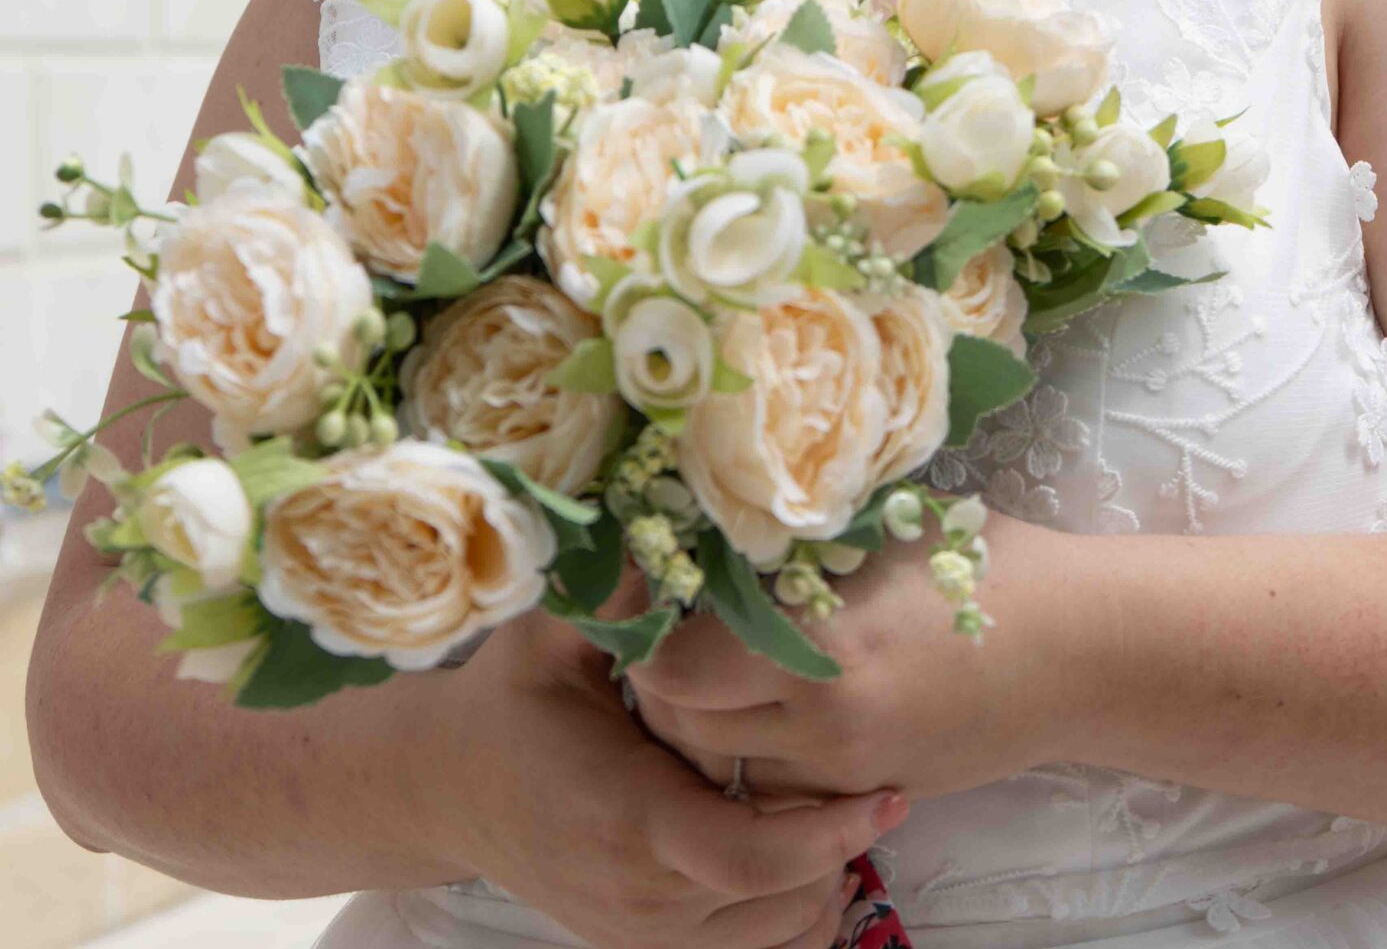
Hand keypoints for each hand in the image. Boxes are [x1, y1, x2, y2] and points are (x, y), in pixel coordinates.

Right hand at [426, 607, 909, 948]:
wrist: (444, 787)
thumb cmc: (506, 700)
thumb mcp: (547, 634)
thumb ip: (611, 593)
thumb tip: (658, 536)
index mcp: (626, 814)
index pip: (748, 852)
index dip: (826, 831)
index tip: (884, 789)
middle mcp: (636, 891)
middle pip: (777, 904)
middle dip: (837, 851)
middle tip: (872, 787)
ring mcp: (636, 932)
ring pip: (770, 943)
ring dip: (817, 891)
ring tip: (838, 821)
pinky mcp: (635, 946)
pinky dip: (785, 926)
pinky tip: (798, 868)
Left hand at [628, 506, 1078, 803]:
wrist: (1082, 650)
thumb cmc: (988, 564)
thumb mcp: (883, 529)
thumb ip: (795, 542)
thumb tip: (708, 518)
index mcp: (820, 645)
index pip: (674, 671)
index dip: (648, 638)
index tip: (652, 597)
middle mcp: (823, 723)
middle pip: (684, 732)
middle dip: (663, 687)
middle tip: (669, 630)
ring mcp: (849, 771)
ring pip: (727, 770)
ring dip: (706, 727)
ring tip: (716, 665)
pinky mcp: (873, 795)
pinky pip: (783, 790)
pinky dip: (762, 755)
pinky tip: (777, 703)